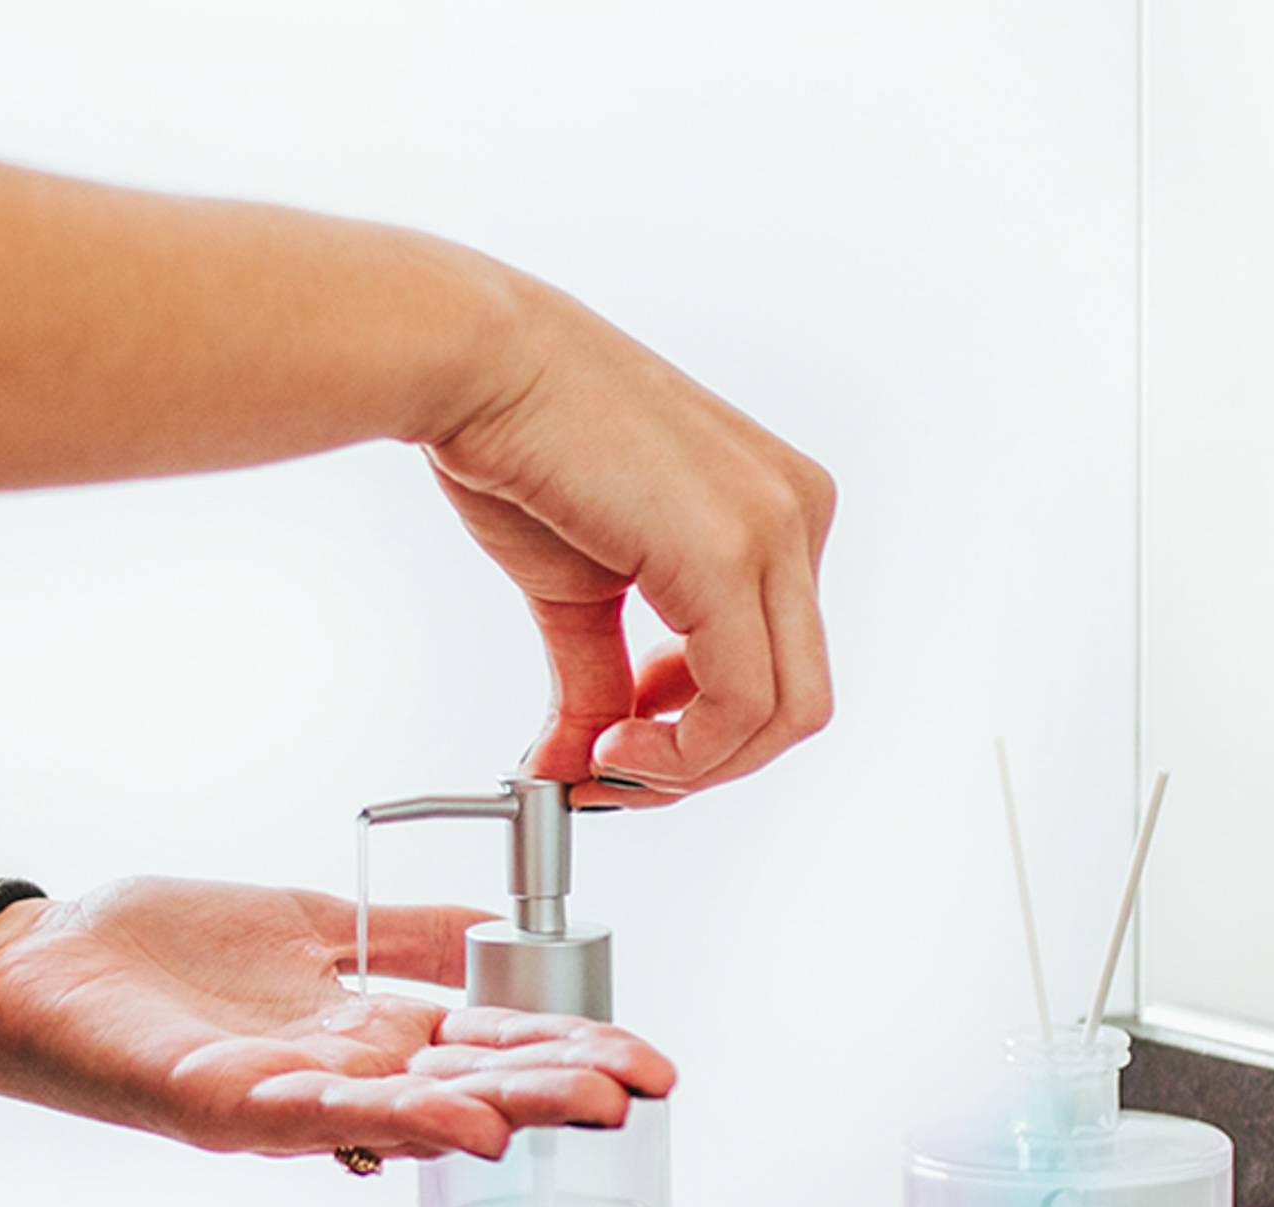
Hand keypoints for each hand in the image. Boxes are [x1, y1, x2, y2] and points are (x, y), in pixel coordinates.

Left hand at [0, 877, 673, 1157]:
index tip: (649, 1059)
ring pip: (408, 1113)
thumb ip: (411, 937)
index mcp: (369, 1035)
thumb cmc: (165, 950)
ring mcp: (283, 1102)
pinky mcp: (217, 1105)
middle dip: (557, 1090)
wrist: (39, 962)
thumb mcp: (315, 924)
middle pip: (467, 1087)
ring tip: (579, 1112)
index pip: (491, 1048)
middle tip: (641, 1094)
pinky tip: (456, 1123)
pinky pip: (312, 1119)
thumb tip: (510, 932)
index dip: (570, 1052)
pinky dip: (391, 1119)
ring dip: (498, 1114)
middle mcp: (340, 1080)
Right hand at [426, 277, 834, 807]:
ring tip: (605, 763)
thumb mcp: (580, 590)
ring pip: (784, 715)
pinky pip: (740, 704)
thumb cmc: (524, 441)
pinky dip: (679, 753)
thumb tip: (576, 767)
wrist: (476, 364)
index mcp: (779, 508)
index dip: (704, 732)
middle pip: (797, 701)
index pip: (781, 662)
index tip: (626, 747)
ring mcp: (776, 527)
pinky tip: (610, 744)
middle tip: (618, 775)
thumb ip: (603, 682)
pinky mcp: (731, 551)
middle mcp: (797, 510)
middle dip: (704, 764)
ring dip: (691, 769)